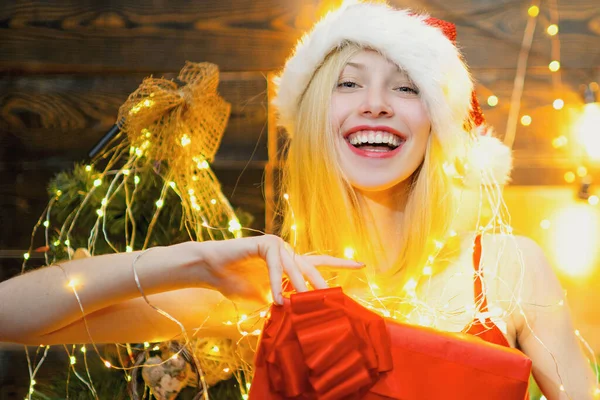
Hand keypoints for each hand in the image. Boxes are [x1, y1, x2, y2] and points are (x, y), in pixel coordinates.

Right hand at [198, 235, 363, 304]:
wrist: (211, 271)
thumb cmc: (235, 284)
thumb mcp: (264, 298)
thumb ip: (282, 302)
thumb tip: (300, 315)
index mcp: (289, 264)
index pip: (318, 263)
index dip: (340, 263)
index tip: (362, 265)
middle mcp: (287, 252)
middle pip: (313, 267)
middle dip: (324, 283)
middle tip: (337, 297)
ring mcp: (277, 246)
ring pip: (295, 267)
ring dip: (299, 287)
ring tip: (305, 304)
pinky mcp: (265, 242)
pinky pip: (276, 264)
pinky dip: (277, 281)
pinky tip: (278, 297)